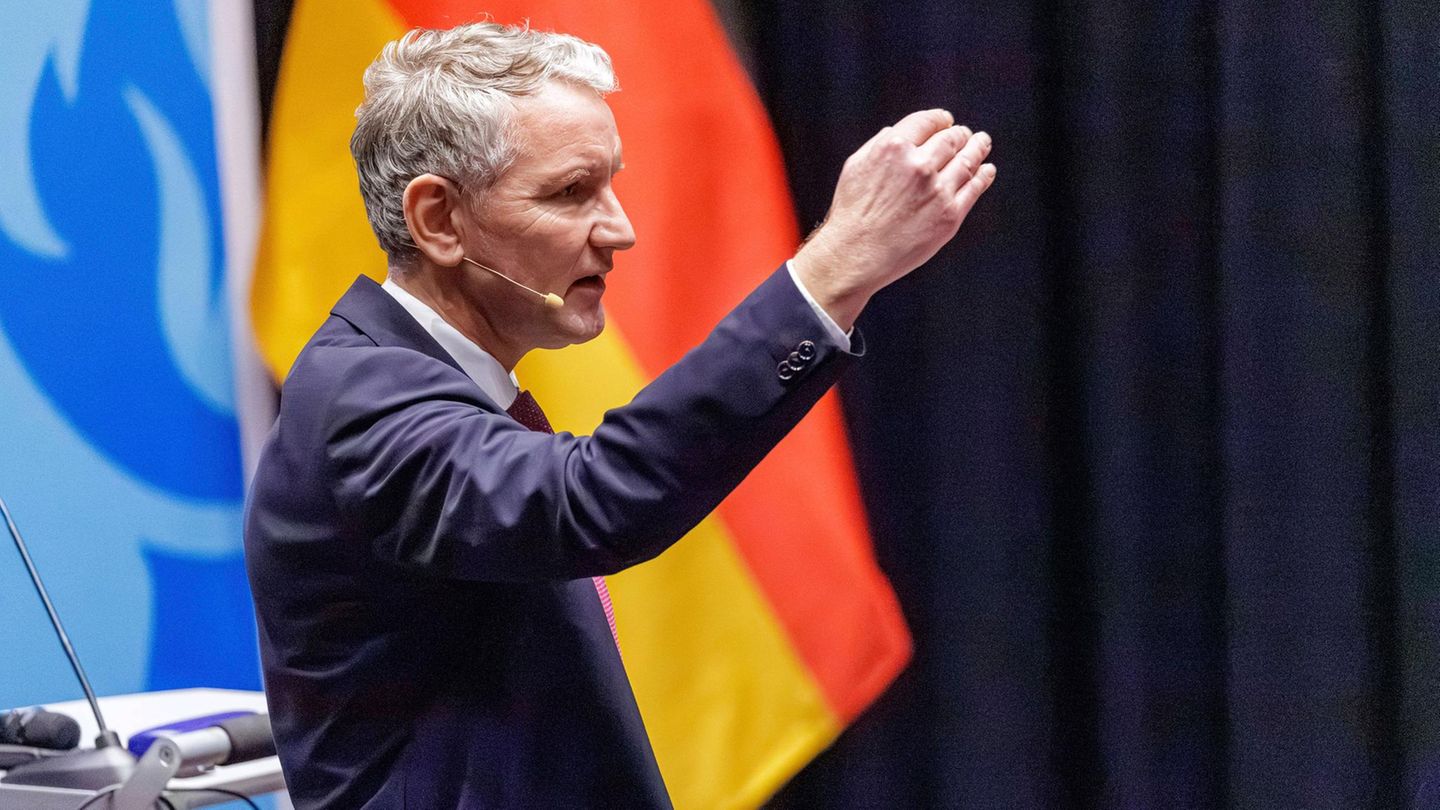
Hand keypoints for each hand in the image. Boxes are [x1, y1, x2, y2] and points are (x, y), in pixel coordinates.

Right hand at [792, 109, 995, 330]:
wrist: (856, 254)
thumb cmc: (852, 212)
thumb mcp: (856, 165)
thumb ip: (880, 144)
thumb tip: (900, 132)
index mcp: (894, 147)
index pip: (928, 121)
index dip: (941, 119)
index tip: (947, 121)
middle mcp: (919, 164)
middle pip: (951, 139)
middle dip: (960, 134)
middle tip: (965, 134)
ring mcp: (938, 190)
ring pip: (967, 160)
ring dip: (978, 147)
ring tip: (983, 142)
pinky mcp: (950, 215)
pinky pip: (974, 188)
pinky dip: (984, 175)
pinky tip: (987, 170)